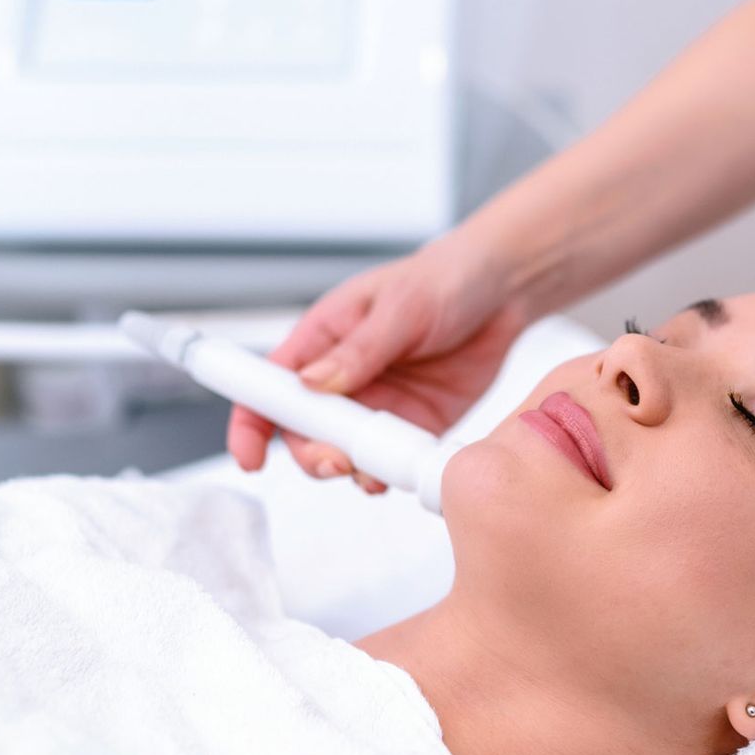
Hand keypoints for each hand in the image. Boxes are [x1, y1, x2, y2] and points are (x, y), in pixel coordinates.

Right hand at [226, 237, 530, 493]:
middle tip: (337, 461)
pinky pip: (388, 460)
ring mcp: (377, 405)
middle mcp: (342, 379)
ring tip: (371, 471)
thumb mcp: (399, 307)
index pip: (268, 386)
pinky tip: (394, 474)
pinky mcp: (412, 425)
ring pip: (343, 453)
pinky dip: (386, 474)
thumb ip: (359, 349)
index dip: (251, 424)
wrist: (504, 291)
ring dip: (350, 470)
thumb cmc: (443, 280)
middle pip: (303, 432)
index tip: (250, 457)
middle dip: (311, 455)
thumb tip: (312, 384)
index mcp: (323, 340)